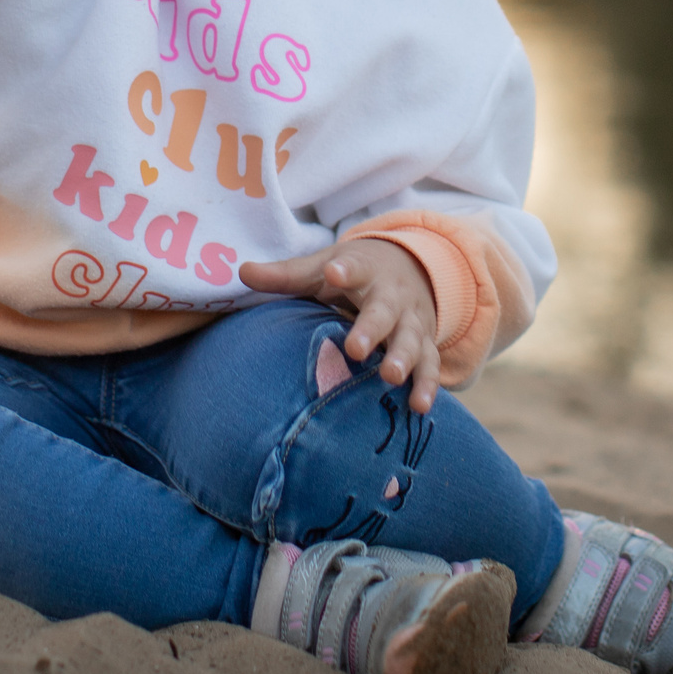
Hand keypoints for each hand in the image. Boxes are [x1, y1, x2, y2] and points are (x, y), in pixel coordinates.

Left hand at [238, 239, 442, 412]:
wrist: (410, 266)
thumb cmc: (352, 273)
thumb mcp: (322, 268)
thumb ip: (285, 274)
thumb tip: (242, 272)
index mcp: (364, 269)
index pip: (353, 267)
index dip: (344, 270)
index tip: (332, 272)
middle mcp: (392, 296)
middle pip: (383, 311)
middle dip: (371, 329)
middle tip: (355, 348)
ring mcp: (412, 321)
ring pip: (411, 339)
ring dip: (402, 358)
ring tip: (390, 377)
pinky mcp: (426, 344)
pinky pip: (430, 365)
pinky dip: (427, 385)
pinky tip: (420, 407)